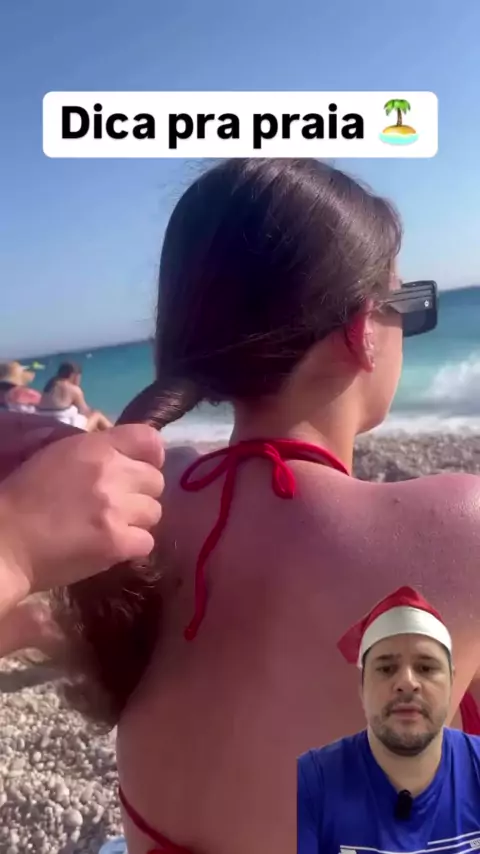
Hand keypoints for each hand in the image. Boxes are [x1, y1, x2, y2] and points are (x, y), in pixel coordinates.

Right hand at [0, 423, 164, 600]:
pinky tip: (111, 546)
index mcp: (95, 447)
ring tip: (112, 527)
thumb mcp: (57, 457)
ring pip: (154, 512)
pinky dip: (132, 546)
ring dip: (136, 520)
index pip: (149, 438)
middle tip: (118, 505)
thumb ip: (95, 453)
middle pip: (156, 480)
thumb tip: (125, 459)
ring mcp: (116, 509)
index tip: (141, 468)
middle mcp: (112, 473)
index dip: (150, 455)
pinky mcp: (117, 543)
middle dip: (140, 493)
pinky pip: (147, 541)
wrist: (5, 541)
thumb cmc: (23, 498)